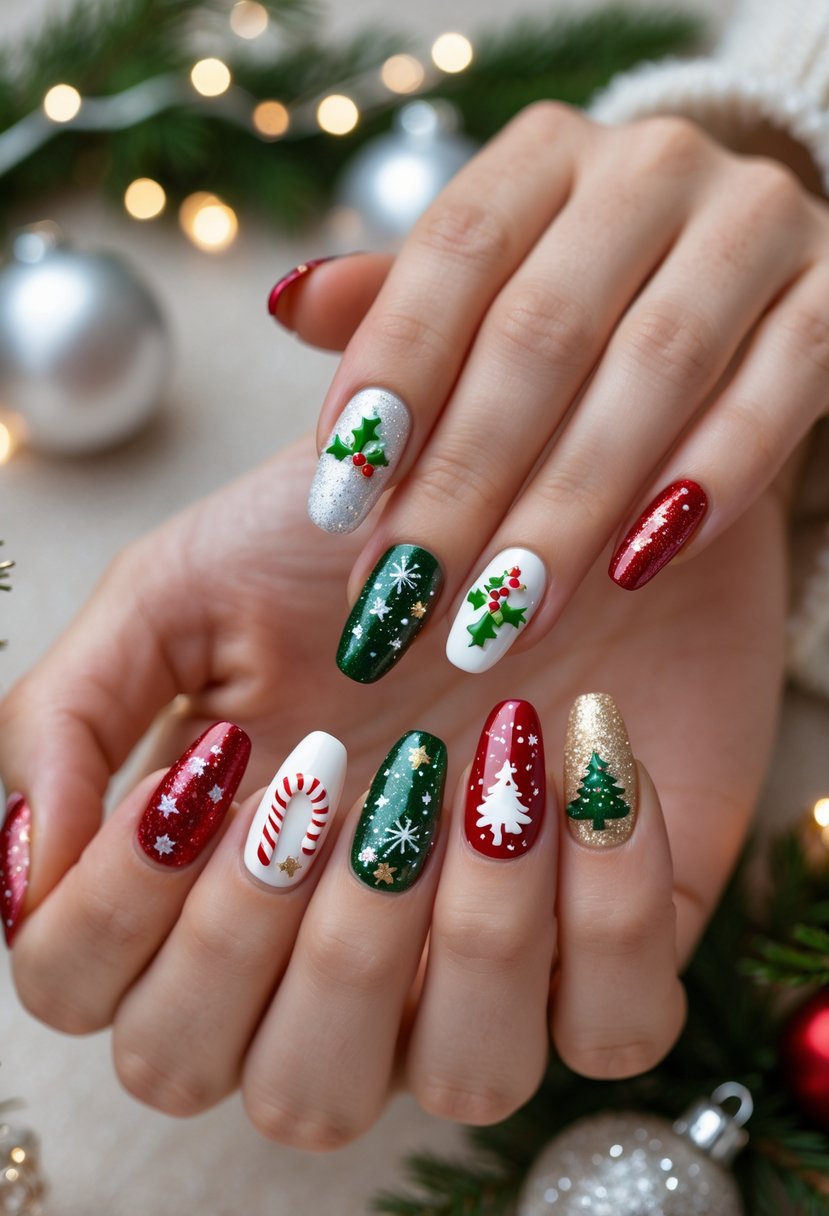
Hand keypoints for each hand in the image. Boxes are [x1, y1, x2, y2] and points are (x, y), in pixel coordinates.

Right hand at [0, 439, 784, 1147]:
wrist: (527, 481)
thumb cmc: (351, 544)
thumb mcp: (182, 590)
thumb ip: (69, 718)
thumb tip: (24, 870)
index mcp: (214, 885)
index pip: (97, 998)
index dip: (120, 910)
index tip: (205, 761)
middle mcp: (336, 956)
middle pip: (263, 1084)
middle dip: (274, 937)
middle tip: (323, 771)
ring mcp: (479, 966)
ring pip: (456, 1085)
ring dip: (450, 937)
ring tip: (459, 771)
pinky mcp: (611, 948)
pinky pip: (613, 1029)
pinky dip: (602, 912)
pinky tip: (579, 774)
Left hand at [281, 101, 822, 678]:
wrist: (740, 268)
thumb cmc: (582, 291)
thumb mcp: (486, 287)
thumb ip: (399, 303)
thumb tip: (290, 303)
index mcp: (545, 154)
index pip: (452, 253)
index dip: (389, 379)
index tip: (334, 504)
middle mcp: (649, 166)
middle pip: (541, 332)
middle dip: (464, 482)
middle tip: (404, 599)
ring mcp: (754, 220)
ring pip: (655, 370)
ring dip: (571, 507)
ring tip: (503, 616)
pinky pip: (783, 386)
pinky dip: (711, 479)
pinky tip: (637, 564)